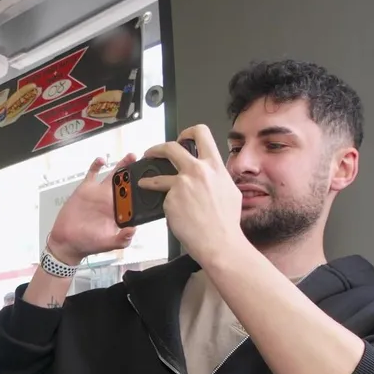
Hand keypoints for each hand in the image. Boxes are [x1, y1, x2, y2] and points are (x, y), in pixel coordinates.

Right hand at [45, 154, 138, 264]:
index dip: (141, 191)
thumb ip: (121, 239)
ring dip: (122, 166)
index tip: (150, 182)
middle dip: (136, 174)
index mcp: (118, 213)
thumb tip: (133, 230)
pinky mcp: (86, 189)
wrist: (66, 241)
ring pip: (113, 176)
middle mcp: (111, 201)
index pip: (133, 200)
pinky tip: (101, 160)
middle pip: (127, 184)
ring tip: (131, 156)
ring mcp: (99, 193)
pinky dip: (96, 166)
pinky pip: (92, 174)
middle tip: (144, 163)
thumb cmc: (87, 244)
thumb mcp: (107, 244)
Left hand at [138, 125, 247, 264]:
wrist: (219, 241)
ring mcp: (182, 184)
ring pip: (158, 174)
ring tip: (143, 181)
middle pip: (171, 147)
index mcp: (214, 166)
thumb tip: (214, 177)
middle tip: (151, 153)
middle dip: (157, 148)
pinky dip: (160, 202)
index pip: (201, 134)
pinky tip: (160, 207)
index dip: (188, 132)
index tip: (182, 137)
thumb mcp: (230, 192)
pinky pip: (161, 197)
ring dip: (147, 176)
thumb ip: (218, 179)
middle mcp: (197, 170)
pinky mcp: (170, 199)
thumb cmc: (226, 223)